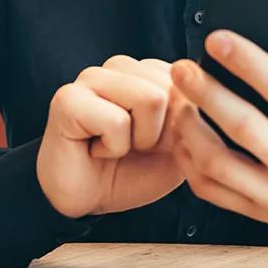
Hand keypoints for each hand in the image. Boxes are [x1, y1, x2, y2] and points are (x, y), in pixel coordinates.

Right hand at [37, 56, 184, 219]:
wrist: (87, 201)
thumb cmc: (132, 170)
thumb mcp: (178, 147)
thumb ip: (193, 118)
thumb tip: (199, 98)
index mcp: (147, 70)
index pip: (190, 82)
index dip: (180, 123)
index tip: (157, 141)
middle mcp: (121, 66)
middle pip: (174, 88)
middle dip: (162, 131)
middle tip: (133, 146)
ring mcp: (92, 76)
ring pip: (151, 99)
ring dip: (139, 139)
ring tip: (115, 144)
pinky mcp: (68, 98)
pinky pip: (117, 121)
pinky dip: (113, 148)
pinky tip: (95, 149)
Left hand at [169, 15, 267, 244]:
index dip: (249, 62)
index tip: (218, 39)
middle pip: (244, 127)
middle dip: (206, 92)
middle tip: (182, 67)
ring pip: (219, 164)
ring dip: (189, 128)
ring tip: (178, 98)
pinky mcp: (262, 215)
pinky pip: (212, 190)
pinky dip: (188, 161)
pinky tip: (183, 134)